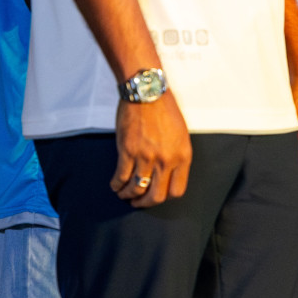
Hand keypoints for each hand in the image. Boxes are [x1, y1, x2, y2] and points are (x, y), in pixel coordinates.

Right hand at [112, 92, 192, 207]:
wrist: (148, 94)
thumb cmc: (165, 110)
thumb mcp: (180, 134)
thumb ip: (176, 154)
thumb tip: (167, 172)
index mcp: (183, 156)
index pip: (178, 190)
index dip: (165, 196)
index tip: (156, 195)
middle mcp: (166, 160)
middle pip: (157, 196)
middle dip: (145, 203)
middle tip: (137, 202)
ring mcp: (147, 157)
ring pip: (137, 189)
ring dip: (128, 195)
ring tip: (124, 194)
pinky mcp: (128, 152)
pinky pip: (121, 178)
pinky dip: (116, 185)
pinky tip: (114, 185)